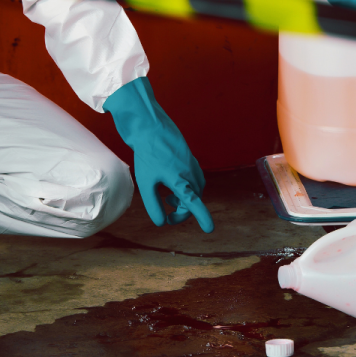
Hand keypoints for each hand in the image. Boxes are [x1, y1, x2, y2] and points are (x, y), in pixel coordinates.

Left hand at [104, 78, 214, 232]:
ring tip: (169, 200)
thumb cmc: (146, 155)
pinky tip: (172, 185)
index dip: (202, 217)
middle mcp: (190, 173)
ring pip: (196, 189)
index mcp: (180, 180)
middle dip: (183, 211)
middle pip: (194, 199)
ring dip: (186, 199)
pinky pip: (194, 178)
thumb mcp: (146, 183)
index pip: (194, 203)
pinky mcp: (190, 158)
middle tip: (168, 217)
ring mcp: (192, 164)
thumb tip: (161, 223)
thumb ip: (153, 205)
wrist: (149, 127)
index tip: (209, 229)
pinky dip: (187, 187)